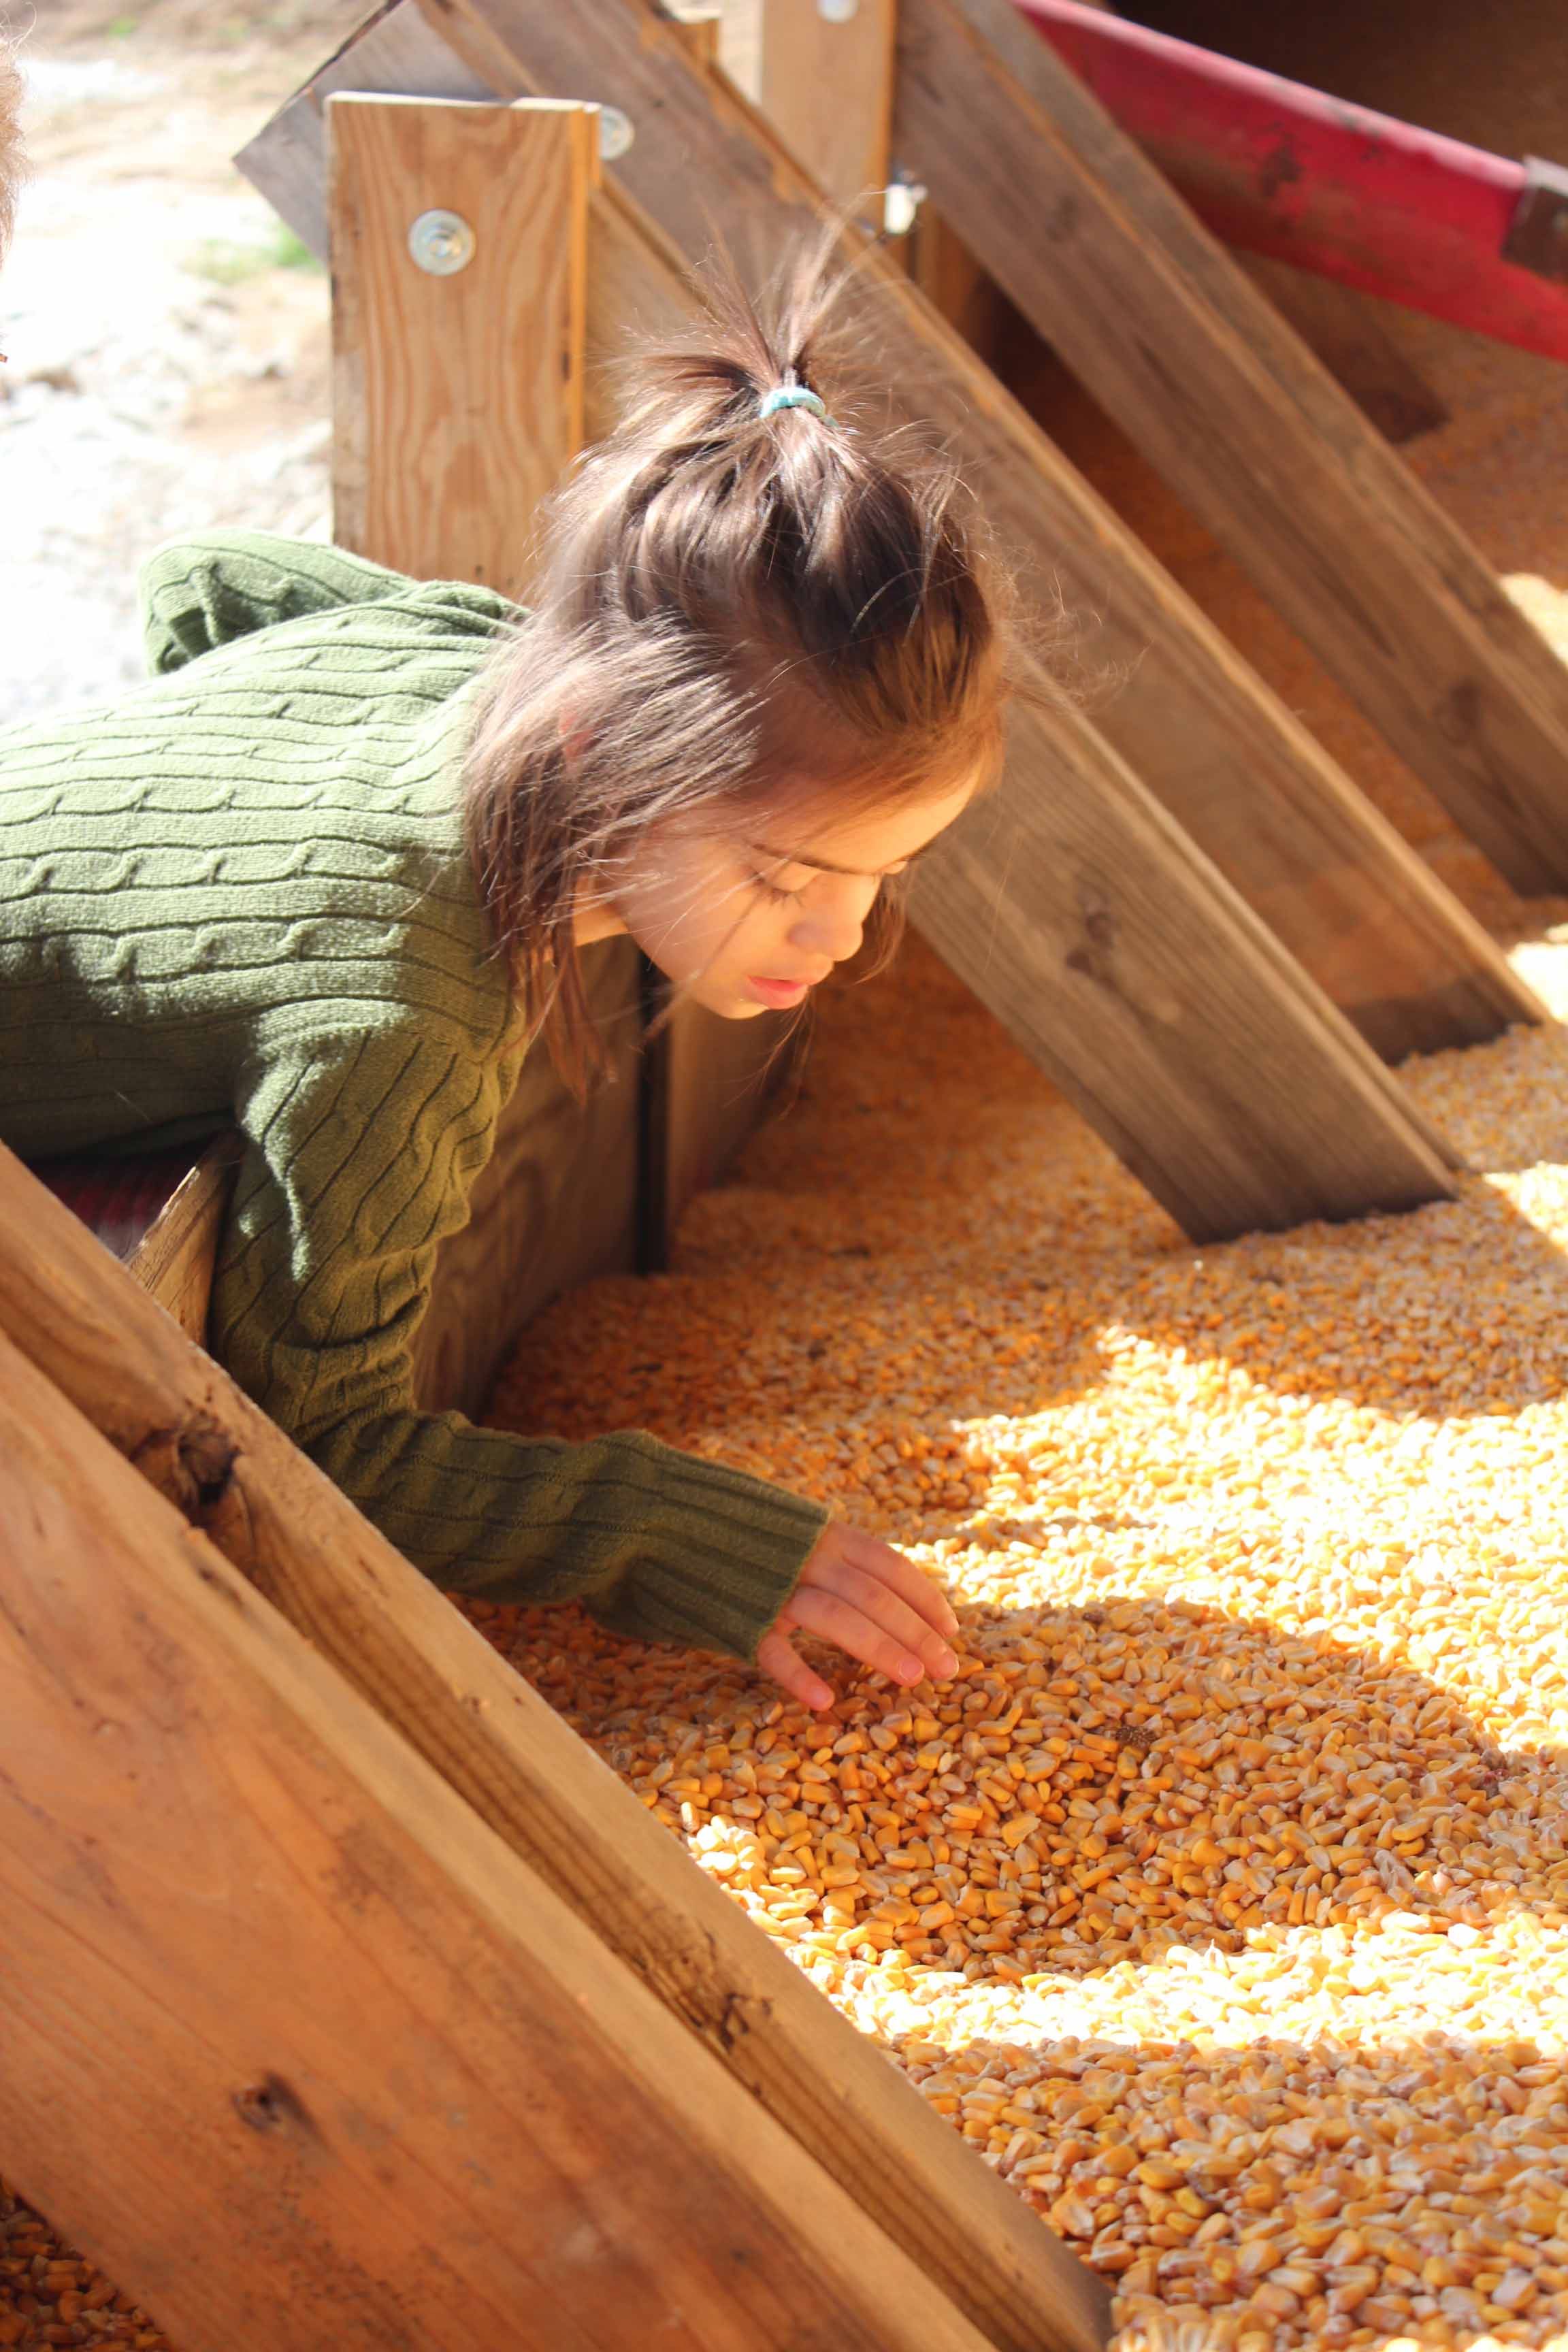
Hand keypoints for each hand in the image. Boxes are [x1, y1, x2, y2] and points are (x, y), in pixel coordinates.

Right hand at [755, 1520, 960, 1711]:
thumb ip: (835, 1558)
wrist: (668, 1522)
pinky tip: (823, 1701)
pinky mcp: (737, 1616)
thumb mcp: (797, 1534)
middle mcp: (806, 1556)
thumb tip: (886, 1595)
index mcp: (825, 1534)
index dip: (924, 1597)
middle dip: (915, 1631)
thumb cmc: (742, 1538)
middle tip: (947, 1668)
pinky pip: (770, 1649)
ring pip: (835, 1615)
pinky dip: (797, 1674)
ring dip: (878, 1646)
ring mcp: (772, 1586)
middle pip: (872, 1595)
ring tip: (912, 1680)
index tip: (952, 1630)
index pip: (889, 1565)